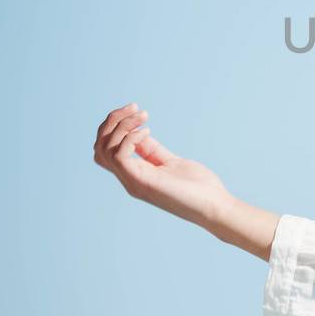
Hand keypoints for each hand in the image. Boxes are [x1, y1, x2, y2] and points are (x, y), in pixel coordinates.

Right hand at [93, 102, 233, 229]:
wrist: (215, 208)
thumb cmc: (198, 187)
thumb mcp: (172, 162)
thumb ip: (153, 150)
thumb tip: (141, 133)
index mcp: (135, 173)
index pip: (107, 148)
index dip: (116, 125)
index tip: (136, 111)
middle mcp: (129, 178)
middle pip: (99, 147)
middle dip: (112, 122)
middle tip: (134, 107)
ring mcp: (133, 181)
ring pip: (104, 149)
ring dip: (121, 125)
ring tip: (143, 115)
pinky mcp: (142, 182)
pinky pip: (119, 156)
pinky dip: (129, 138)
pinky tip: (147, 131)